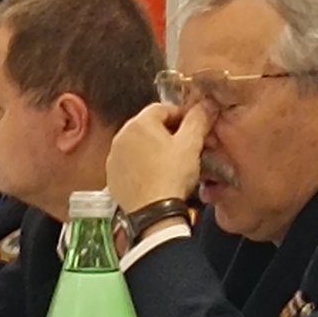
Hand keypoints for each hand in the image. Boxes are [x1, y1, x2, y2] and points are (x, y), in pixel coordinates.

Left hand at [106, 101, 212, 216]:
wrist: (153, 211)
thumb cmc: (172, 176)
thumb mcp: (191, 145)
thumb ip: (198, 120)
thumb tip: (205, 105)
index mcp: (140, 123)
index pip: (162, 108)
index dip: (181, 115)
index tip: (192, 127)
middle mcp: (121, 135)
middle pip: (148, 125)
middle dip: (167, 132)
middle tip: (184, 146)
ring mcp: (114, 155)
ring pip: (138, 144)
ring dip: (153, 148)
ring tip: (170, 163)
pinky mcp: (112, 173)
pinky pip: (129, 162)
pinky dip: (141, 164)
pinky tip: (155, 175)